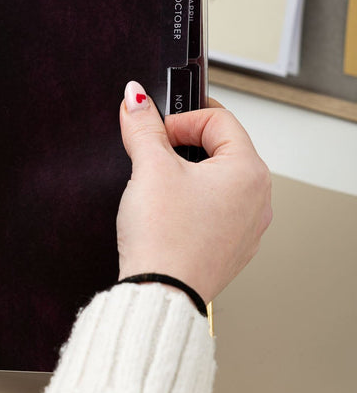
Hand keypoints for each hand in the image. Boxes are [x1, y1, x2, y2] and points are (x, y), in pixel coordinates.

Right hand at [116, 80, 271, 303]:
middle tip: (153, 153)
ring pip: (216, 179)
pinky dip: (190, 200)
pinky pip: (213, 208)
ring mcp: (246, 226)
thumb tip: (136, 99)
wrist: (160, 293)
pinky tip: (167, 211)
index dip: (181, 118)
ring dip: (185, 172)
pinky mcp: (229, 246)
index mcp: (248, 172)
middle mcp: (257, 199)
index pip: (218, 118)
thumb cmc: (166, 238)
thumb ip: (143, 126)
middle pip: (219, 147)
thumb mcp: (150, 167)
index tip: (155, 130)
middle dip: (182, 144)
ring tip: (158, 184)